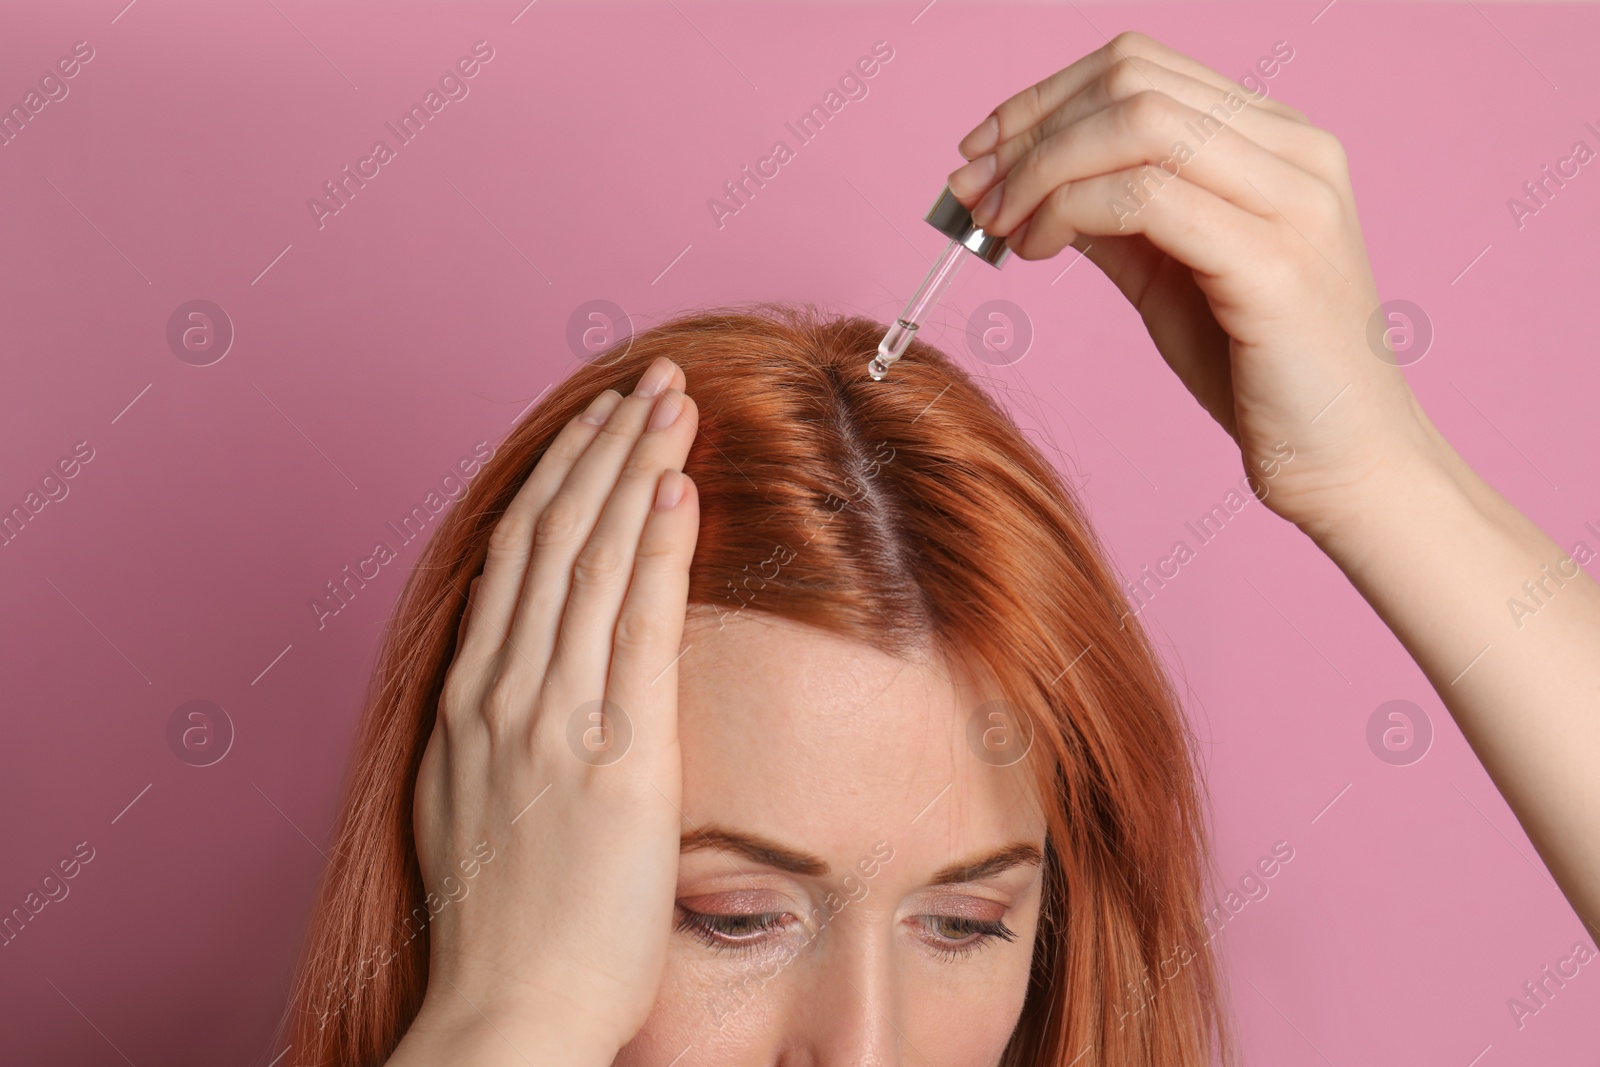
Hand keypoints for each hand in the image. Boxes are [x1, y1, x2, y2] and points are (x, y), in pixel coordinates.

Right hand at [391, 356, 699, 1064]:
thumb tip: (514, 691)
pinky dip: (656, 549)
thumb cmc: (498, 929)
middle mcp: (501, 692)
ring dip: (633, 470)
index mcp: (466, 702)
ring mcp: (553, 718)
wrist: (504, 1012)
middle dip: (601, 449)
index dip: (556, 482)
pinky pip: (636, 627)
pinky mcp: (617, 756)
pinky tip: (677, 488)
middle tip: (645, 383)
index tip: (592, 429)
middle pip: (553, 538)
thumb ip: (488, 735)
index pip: (515, 560)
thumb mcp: (466, 809)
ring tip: (670, 403)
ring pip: (592, 562)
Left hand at [946, 31, 1438, 534]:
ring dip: (1040, 168)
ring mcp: (1294, 201)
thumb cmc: (1259, 373)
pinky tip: (1037, 249)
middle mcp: (1297, 152)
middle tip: (970, 189)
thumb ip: (1114, 217)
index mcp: (1277, 140)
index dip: (1043, 99)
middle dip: (1028, 129)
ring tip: (997, 224)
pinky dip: (1068, 212)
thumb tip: (1028, 179)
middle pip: (1131, 80)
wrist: (1345, 462)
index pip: (1141, 67)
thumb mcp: (1170, 274)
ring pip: (1137, 124)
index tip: (980, 152)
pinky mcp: (1275, 265)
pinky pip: (1146, 198)